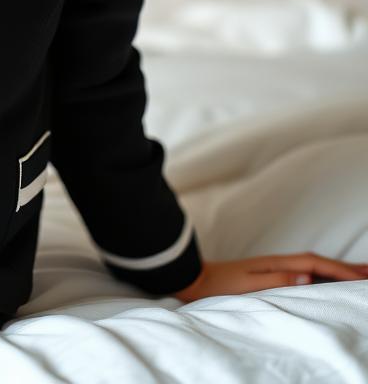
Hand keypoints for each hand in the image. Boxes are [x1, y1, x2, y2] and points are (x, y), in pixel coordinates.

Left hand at [173, 253, 367, 301]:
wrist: (196, 277)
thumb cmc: (221, 284)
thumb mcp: (249, 284)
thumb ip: (278, 280)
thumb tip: (307, 277)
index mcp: (277, 264)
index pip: (315, 264)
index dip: (340, 270)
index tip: (364, 277)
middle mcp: (278, 262)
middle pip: (319, 262)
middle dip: (345, 267)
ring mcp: (275, 267)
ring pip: (313, 265)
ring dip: (336, 269)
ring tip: (358, 274)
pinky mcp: (270, 273)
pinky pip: (305, 271)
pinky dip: (321, 273)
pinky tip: (325, 279)